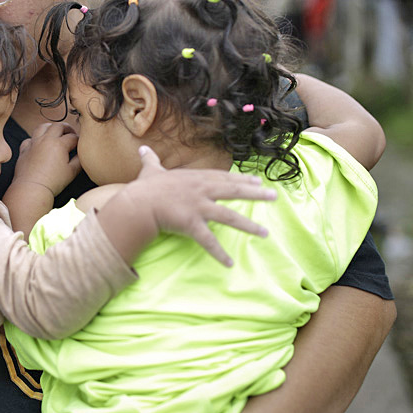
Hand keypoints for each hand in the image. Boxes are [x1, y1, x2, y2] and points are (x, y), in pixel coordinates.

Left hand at [11, 121, 80, 196]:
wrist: (32, 189)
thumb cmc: (53, 182)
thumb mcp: (72, 172)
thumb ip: (79, 161)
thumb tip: (81, 155)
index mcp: (59, 144)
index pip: (73, 137)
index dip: (79, 140)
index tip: (81, 145)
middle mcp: (46, 140)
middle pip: (58, 126)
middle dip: (67, 128)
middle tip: (71, 133)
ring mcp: (34, 143)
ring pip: (42, 127)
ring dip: (50, 127)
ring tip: (55, 132)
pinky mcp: (24, 150)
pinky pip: (29, 139)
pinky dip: (35, 139)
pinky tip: (38, 144)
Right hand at [126, 146, 275, 266]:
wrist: (138, 203)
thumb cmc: (145, 187)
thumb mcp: (150, 170)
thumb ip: (151, 160)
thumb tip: (142, 149)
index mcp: (196, 178)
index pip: (224, 177)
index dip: (242, 179)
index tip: (258, 181)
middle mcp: (202, 191)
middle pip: (234, 191)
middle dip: (256, 194)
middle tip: (274, 197)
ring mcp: (199, 208)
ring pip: (229, 217)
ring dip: (248, 226)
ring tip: (264, 233)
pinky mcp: (192, 225)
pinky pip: (208, 241)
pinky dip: (219, 253)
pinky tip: (229, 263)